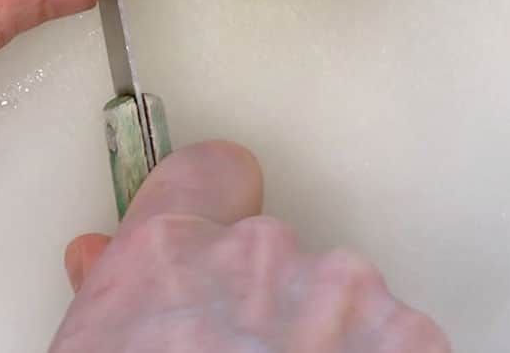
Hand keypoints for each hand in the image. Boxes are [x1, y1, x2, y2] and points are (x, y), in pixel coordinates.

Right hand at [53, 142, 449, 352]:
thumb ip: (110, 299)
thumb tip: (98, 263)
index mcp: (168, 253)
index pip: (209, 173)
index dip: (215, 205)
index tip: (219, 229)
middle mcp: (259, 253)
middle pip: (272, 253)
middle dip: (262, 305)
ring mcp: (341, 293)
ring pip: (336, 297)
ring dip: (324, 340)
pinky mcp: (411, 339)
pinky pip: (394, 338)